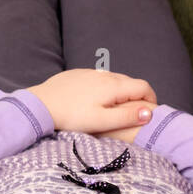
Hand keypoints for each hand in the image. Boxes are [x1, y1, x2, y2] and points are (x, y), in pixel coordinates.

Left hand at [27, 69, 156, 135]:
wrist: (41, 104)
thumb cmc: (71, 116)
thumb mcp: (101, 121)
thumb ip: (127, 116)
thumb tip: (149, 112)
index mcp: (114, 86)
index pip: (144, 87)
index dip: (151, 100)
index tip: (149, 114)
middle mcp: (105, 75)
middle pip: (131, 82)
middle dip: (138, 96)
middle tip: (134, 114)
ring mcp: (91, 72)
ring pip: (115, 79)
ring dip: (122, 92)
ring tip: (115, 109)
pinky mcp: (79, 74)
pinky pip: (100, 78)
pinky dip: (105, 88)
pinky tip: (95, 101)